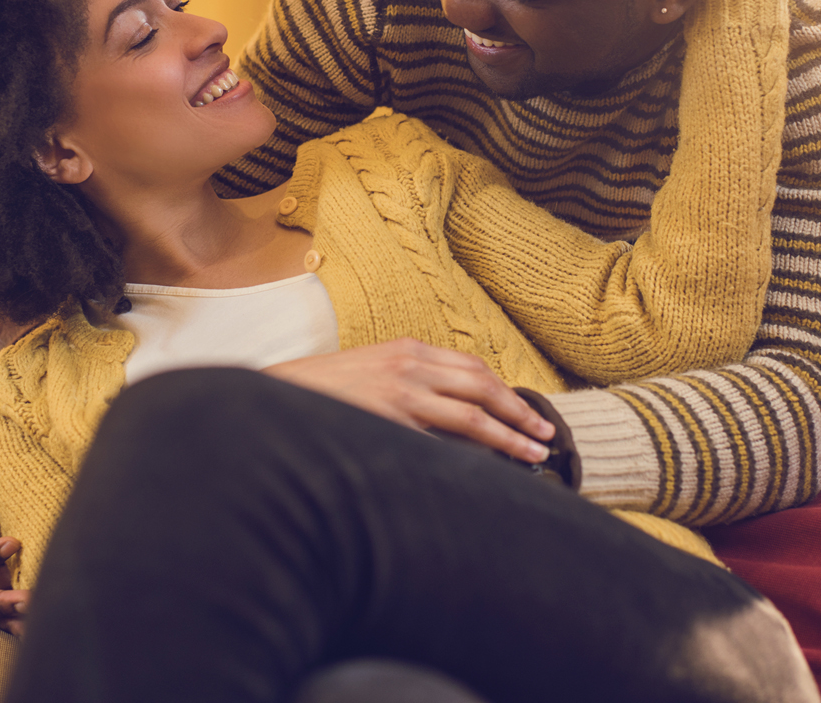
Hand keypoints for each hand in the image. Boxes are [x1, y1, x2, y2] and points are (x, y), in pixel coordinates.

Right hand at [264, 337, 554, 461]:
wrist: (276, 398)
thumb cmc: (322, 393)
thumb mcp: (372, 370)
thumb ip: (410, 382)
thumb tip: (452, 409)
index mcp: (406, 350)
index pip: (471, 368)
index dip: (505, 392)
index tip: (528, 413)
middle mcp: (408, 367)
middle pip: (482, 387)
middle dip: (518, 412)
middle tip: (544, 435)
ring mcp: (400, 396)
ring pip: (471, 417)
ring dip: (508, 437)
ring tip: (533, 454)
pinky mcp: (388, 425)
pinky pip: (440, 444)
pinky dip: (470, 456)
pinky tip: (486, 471)